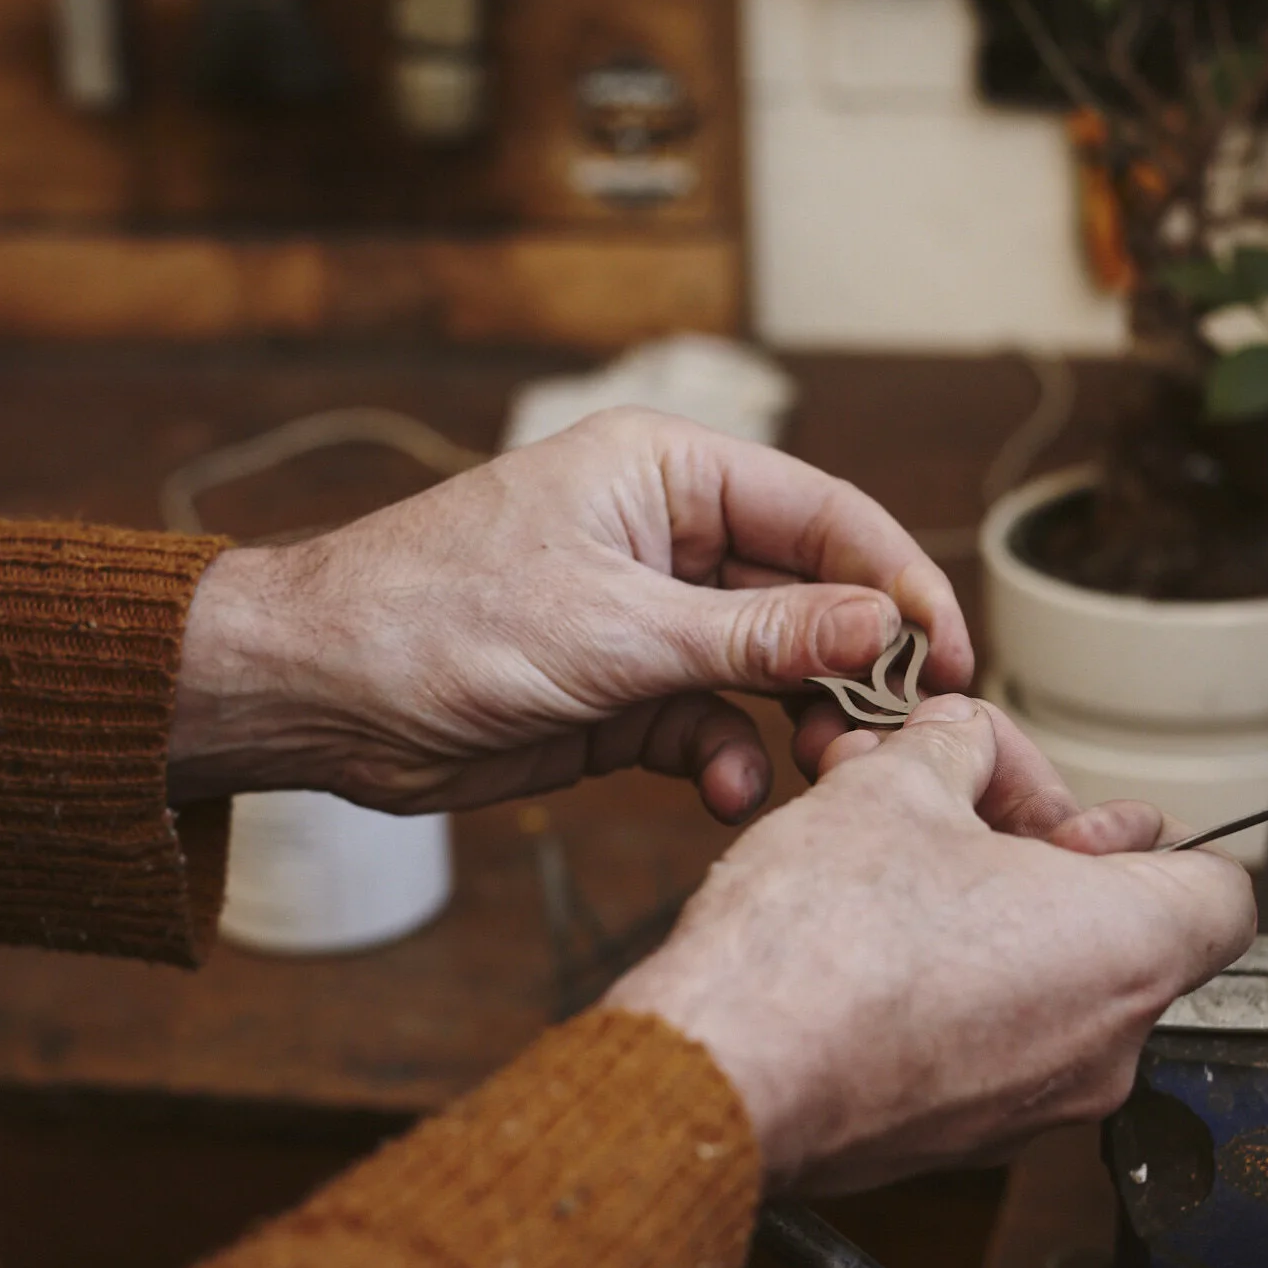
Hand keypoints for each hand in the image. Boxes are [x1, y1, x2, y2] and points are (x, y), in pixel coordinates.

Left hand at [165, 408, 970, 815]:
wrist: (318, 695)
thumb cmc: (439, 621)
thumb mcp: (616, 630)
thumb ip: (758, 637)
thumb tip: (882, 626)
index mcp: (665, 471)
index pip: (823, 512)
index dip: (896, 581)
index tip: (949, 655)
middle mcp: (666, 535)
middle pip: (807, 594)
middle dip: (854, 665)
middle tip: (901, 732)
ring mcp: (645, 618)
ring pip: (767, 669)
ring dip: (799, 723)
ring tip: (824, 770)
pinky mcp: (621, 693)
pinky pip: (710, 726)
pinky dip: (728, 762)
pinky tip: (728, 796)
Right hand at [602, 696, 1255, 1194]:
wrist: (726, 1073)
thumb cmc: (818, 949)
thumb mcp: (891, 787)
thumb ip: (951, 749)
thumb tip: (956, 740)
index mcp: (1129, 946)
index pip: (1220, 889)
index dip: (1146, 834)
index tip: (1069, 812)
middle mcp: (1105, 1046)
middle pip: (1117, 933)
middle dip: (1035, 855)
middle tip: (955, 810)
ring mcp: (1033, 1108)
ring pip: (1044, 991)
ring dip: (982, 918)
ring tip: (889, 864)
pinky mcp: (961, 1141)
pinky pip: (986, 1049)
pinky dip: (946, 993)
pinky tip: (864, 943)